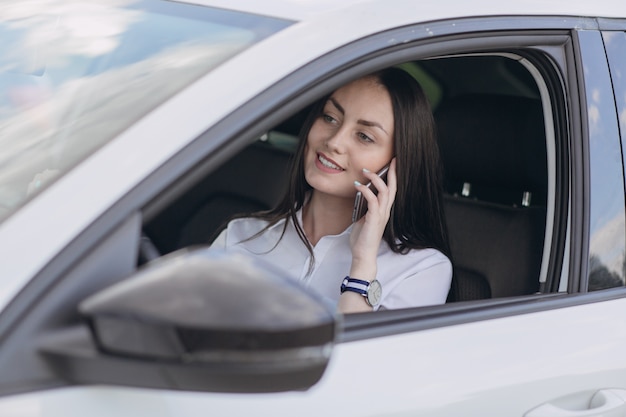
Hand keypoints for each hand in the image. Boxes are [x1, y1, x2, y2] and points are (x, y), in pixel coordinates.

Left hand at [348, 159, 396, 284]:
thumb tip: (360, 196)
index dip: (393, 176)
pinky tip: (357, 186)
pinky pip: (372, 200)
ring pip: (384, 191)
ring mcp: (381, 214)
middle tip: (391, 159)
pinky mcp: (374, 218)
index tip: (393, 164)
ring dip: (374, 178)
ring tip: (365, 171)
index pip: (391, 190)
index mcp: (384, 210)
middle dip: (392, 172)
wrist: (363, 254)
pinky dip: (365, 190)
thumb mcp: (364, 219)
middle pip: (393, 187)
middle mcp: (386, 211)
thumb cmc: (362, 238)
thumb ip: (365, 208)